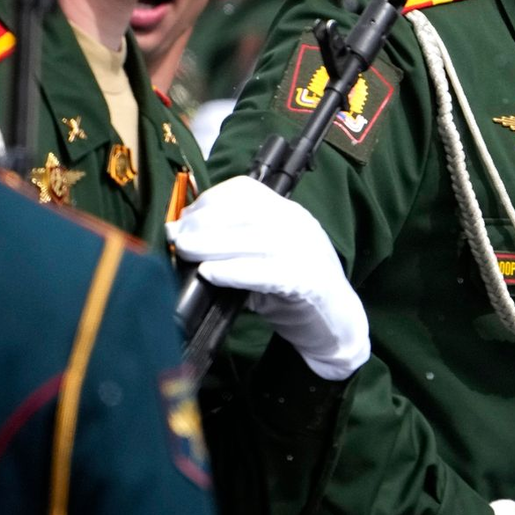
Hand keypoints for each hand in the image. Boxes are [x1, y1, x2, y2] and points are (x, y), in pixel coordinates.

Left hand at [167, 176, 368, 380]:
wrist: (337, 324)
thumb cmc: (296, 291)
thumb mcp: (268, 258)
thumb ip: (238, 246)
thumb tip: (187, 239)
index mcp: (288, 213)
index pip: (246, 190)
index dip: (210, 199)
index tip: (185, 216)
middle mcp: (298, 225)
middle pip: (244, 212)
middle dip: (203, 221)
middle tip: (176, 237)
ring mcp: (304, 251)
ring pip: (251, 237)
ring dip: (210, 243)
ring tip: (184, 251)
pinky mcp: (306, 280)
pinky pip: (264, 270)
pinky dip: (233, 270)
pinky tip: (209, 274)